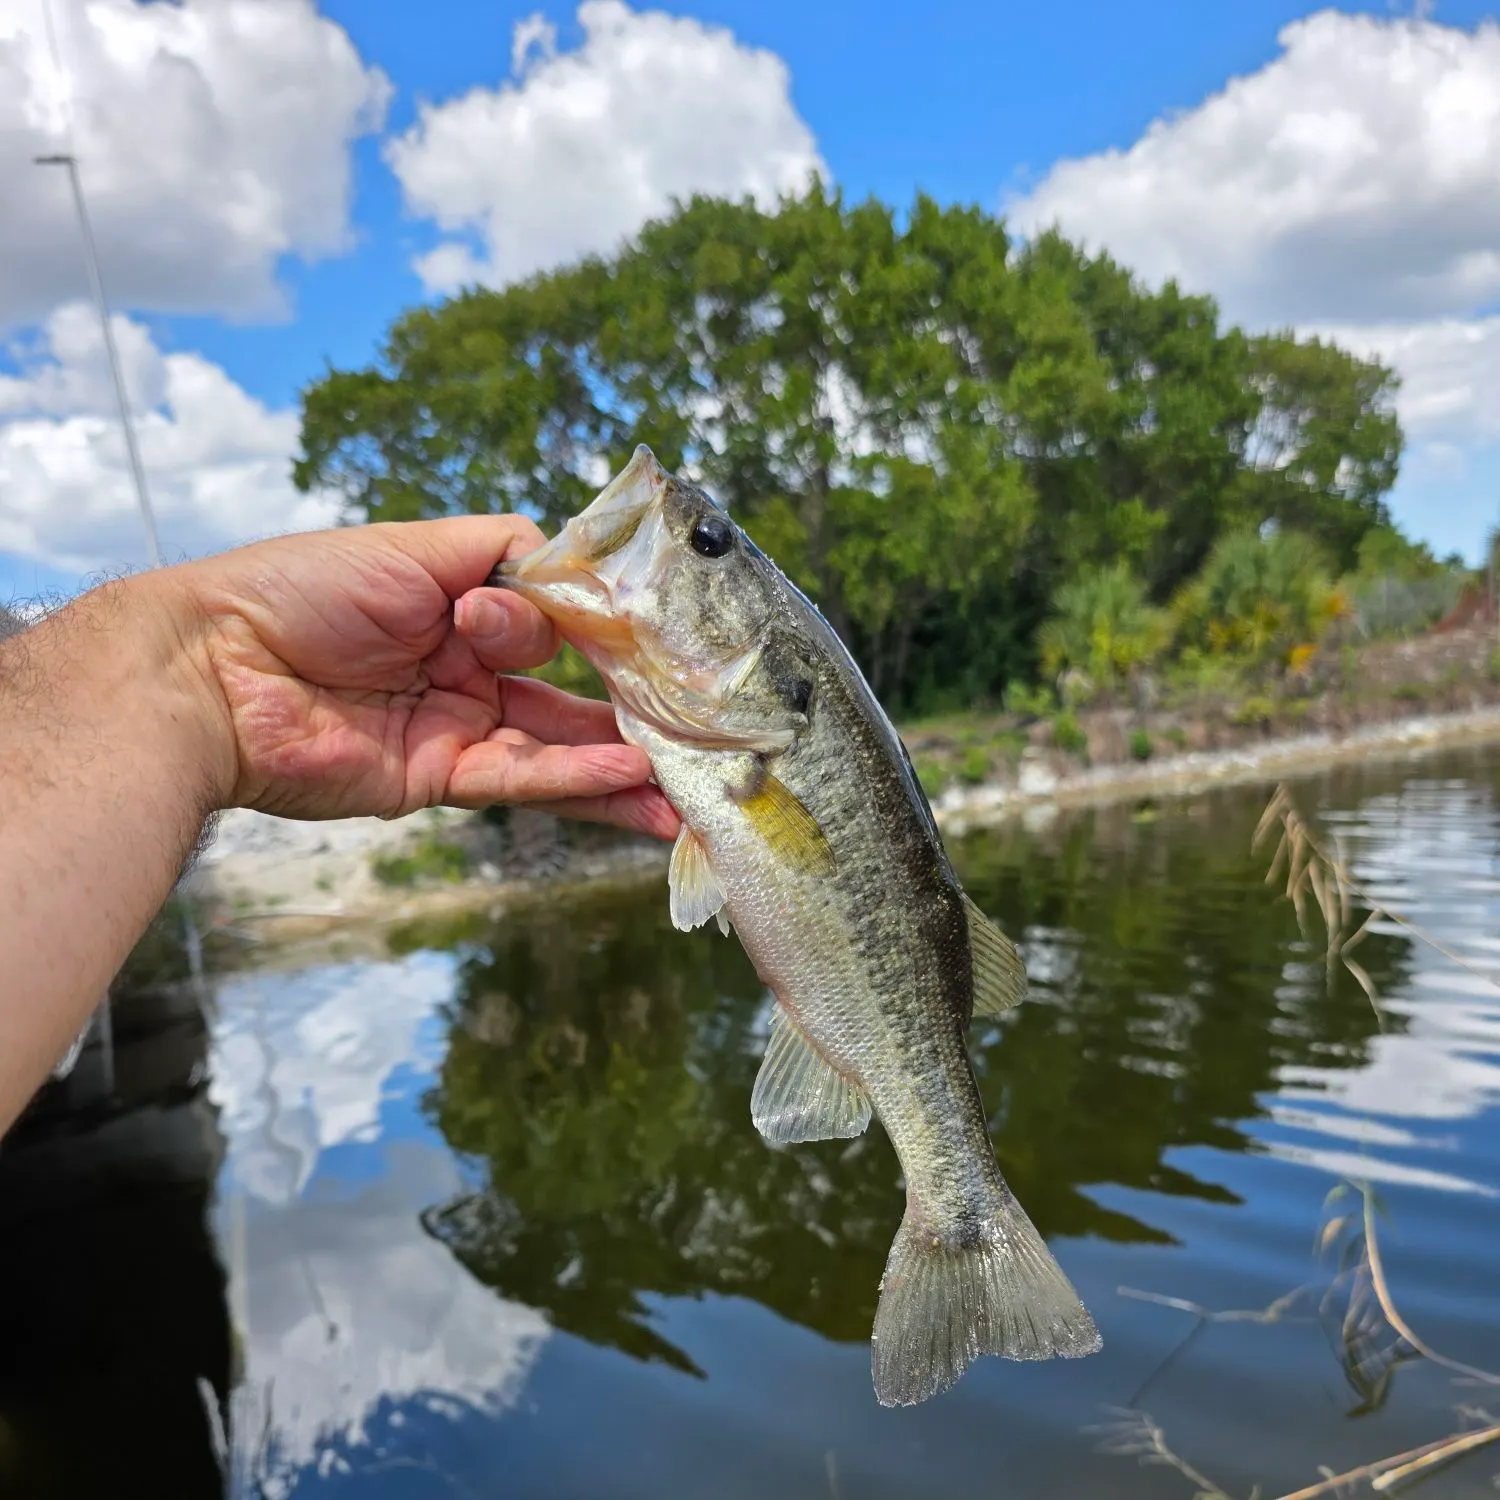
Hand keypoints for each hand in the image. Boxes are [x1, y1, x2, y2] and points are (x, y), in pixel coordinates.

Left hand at [177, 515, 678, 837]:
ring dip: (623, 764)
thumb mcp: (412, 548)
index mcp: (460, 603)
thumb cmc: (299, 590)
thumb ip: (502, 555)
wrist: (209, 670)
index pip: (557, 617)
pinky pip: (518, 778)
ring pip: (556, 745)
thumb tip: (577, 574)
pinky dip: (574, 780)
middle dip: (634, 711)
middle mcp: (465, 667)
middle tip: (703, 727)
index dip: (607, 628)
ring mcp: (454, 725)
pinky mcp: (434, 779)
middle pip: (568, 691)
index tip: (664, 638)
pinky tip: (631, 778)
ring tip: (690, 784)